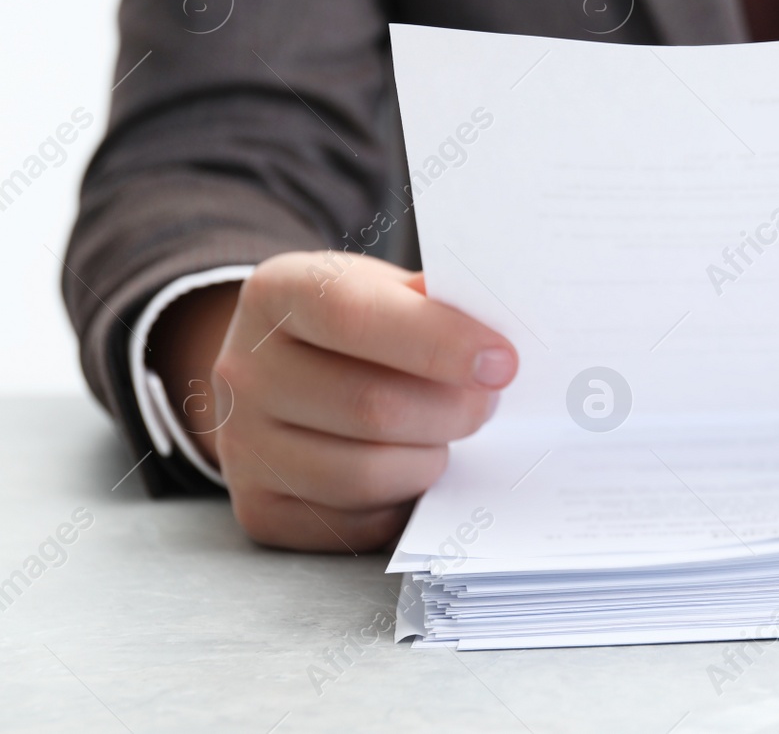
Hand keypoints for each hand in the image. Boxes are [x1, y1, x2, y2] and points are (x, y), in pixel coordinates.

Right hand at [150, 253, 516, 551]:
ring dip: (432, 458)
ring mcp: (243, 446)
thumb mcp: (385, 288)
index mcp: (279, 293)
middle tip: (486, 402)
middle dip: (454, 410)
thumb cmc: (355, 326)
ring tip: (448, 433)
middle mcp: (244, 370)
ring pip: (367, 473)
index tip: (502, 364)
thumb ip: (432, 302)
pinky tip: (409, 465)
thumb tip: (494, 333)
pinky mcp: (260, 509)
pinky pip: (356, 524)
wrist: (280, 372)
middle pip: (372, 406)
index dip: (439, 342)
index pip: (355, 315)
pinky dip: (402, 501)